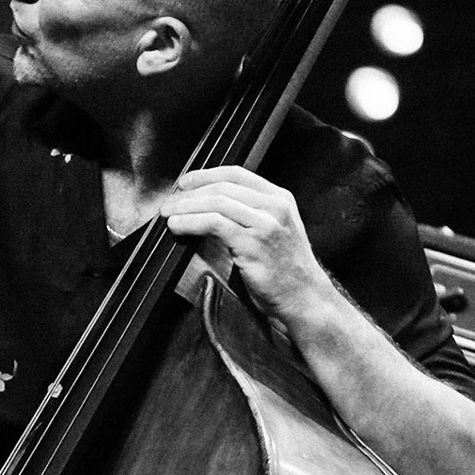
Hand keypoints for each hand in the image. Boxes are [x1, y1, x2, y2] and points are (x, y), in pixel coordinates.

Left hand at [160, 166, 333, 328]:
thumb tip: (212, 206)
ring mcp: (265, 224)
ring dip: (186, 207)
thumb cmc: (288, 272)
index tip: (186, 182)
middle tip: (170, 202)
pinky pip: (213, 224)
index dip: (206, 175)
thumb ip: (252, 214)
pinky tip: (179, 227)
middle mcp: (274, 207)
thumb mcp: (276, 231)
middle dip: (189, 193)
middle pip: (222, 187)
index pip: (236, 174)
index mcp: (280, 199)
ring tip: (169, 214)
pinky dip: (190, 223)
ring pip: (216, 203)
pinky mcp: (253, 244)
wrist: (305, 299)